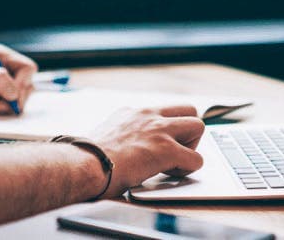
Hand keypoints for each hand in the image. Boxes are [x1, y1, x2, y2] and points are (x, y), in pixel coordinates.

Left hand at [0, 44, 37, 120]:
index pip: (28, 68)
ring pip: (18, 103)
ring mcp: (2, 89)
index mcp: (2, 56)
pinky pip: (8, 114)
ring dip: (2, 109)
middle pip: (27, 88)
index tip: (12, 94)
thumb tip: (15, 94)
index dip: (23, 82)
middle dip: (12, 100)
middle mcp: (5, 71)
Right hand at [88, 105, 204, 198]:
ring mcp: (159, 130)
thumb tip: (122, 150)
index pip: (163, 111)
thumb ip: (122, 136)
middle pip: (188, 109)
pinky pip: (196, 158)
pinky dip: (188, 169)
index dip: (167, 129)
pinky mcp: (166, 150)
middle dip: (188, 132)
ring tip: (175, 163)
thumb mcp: (106, 136)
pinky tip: (170, 175)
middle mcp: (148, 115)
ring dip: (192, 146)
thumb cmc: (88, 158)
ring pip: (198, 126)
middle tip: (175, 151)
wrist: (85, 164)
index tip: (160, 144)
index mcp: (132, 112)